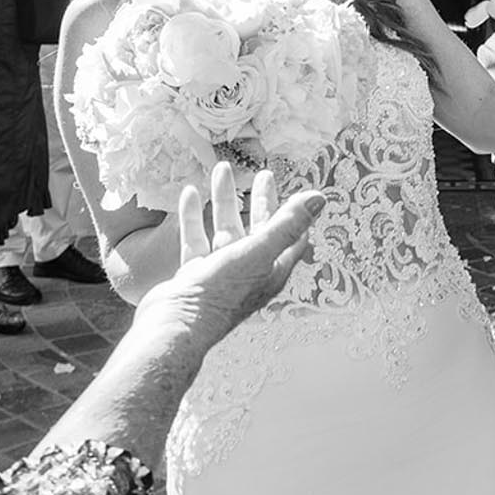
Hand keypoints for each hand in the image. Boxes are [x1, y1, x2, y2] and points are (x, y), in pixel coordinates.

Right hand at [151, 161, 325, 337]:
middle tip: (263, 174)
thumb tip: (319, 198)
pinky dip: (195, 216)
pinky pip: (197, 238)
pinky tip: (191, 194)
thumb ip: (288, 224)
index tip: (296, 189)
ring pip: (225, 229)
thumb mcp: (259, 251)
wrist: (176, 323)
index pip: (291, 236)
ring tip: (221, 171)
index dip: (295, 212)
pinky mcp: (194, 274)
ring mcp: (220, 273)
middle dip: (260, 200)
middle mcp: (249, 272)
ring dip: (225, 200)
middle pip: (259, 229)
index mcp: (271, 269)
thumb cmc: (221, 292)